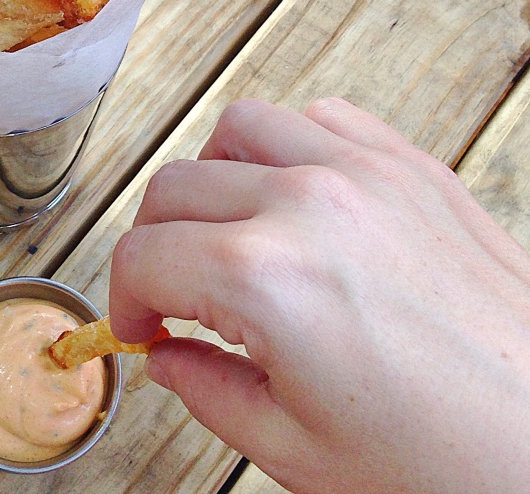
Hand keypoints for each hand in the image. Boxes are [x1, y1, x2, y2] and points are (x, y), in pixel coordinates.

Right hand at [109, 98, 529, 493]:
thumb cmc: (455, 463)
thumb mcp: (299, 451)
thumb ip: (208, 392)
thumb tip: (168, 356)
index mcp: (268, 278)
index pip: (144, 255)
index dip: (123, 299)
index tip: (138, 325)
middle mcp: (310, 204)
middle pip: (176, 185)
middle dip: (154, 243)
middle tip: (170, 291)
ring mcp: (366, 173)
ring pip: (241, 127)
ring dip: (213, 177)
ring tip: (225, 229)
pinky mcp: (414, 167)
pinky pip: (323, 118)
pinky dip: (290, 145)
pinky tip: (295, 195)